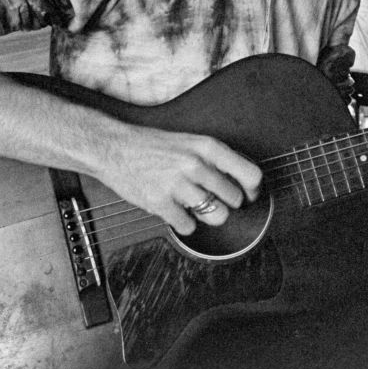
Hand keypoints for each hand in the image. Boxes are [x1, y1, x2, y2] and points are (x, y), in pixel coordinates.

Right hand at [94, 124, 261, 235]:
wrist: (114, 147)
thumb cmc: (154, 145)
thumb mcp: (191, 141)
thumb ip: (216, 159)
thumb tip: (244, 180)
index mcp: (207, 147)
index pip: (250, 174)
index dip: (253, 190)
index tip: (248, 195)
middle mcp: (196, 164)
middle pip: (234, 199)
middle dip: (226, 203)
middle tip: (212, 198)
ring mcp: (178, 184)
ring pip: (217, 216)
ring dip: (209, 216)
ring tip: (195, 205)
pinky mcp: (161, 203)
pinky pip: (189, 227)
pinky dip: (184, 223)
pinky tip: (175, 210)